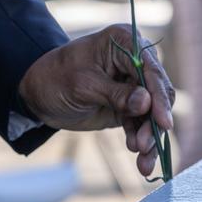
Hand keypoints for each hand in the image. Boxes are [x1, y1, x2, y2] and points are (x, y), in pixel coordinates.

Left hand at [18, 25, 174, 178]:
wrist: (38, 94)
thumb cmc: (56, 78)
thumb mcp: (83, 85)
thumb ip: (116, 94)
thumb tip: (147, 102)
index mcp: (123, 41)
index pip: (150, 70)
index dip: (159, 97)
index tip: (163, 123)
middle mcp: (134, 61)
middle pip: (157, 93)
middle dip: (154, 122)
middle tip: (144, 145)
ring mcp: (133, 84)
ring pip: (153, 113)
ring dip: (150, 138)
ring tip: (142, 160)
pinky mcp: (129, 105)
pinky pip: (142, 124)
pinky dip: (142, 141)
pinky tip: (141, 160)